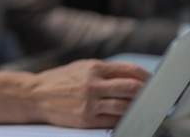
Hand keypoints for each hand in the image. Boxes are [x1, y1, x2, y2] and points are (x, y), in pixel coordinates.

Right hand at [28, 59, 149, 128]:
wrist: (34, 95)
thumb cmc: (59, 80)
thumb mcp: (80, 67)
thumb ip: (103, 71)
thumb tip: (131, 76)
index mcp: (92, 67)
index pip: (129, 70)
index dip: (147, 76)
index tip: (154, 82)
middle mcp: (92, 84)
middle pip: (132, 89)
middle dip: (148, 94)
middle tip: (156, 98)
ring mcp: (90, 103)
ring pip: (126, 107)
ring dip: (139, 109)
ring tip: (145, 109)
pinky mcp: (86, 119)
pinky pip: (114, 122)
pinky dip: (124, 120)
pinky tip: (128, 117)